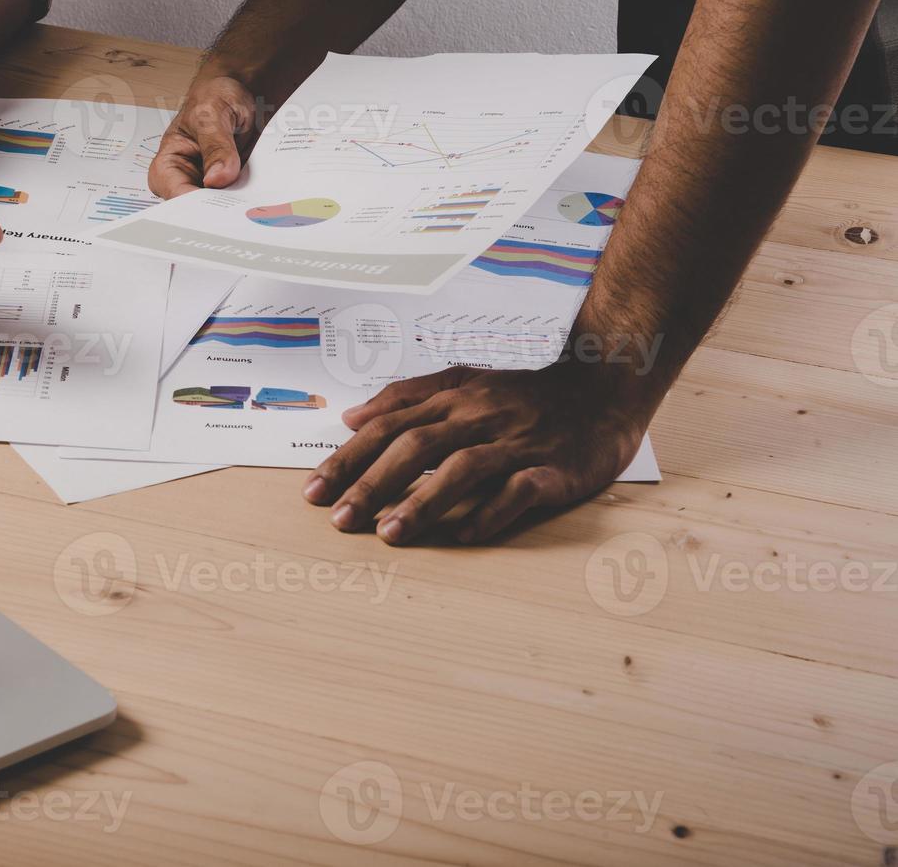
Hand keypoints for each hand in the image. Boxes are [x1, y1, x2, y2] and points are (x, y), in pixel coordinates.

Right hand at [148, 75, 260, 197]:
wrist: (244, 88)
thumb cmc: (216, 94)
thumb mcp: (213, 115)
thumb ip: (215, 146)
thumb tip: (216, 178)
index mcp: (170, 163)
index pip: (175, 193)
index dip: (193, 204)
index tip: (216, 205)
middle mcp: (189, 178)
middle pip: (199, 209)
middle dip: (220, 209)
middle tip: (241, 205)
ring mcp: (214, 184)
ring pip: (223, 208)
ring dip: (240, 205)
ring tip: (255, 199)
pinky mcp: (234, 184)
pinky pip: (242, 199)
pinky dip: (253, 197)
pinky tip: (263, 193)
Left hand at [303, 362, 652, 544]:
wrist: (602, 389)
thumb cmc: (524, 394)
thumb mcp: (462, 382)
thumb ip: (406, 397)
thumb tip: (351, 416)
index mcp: (452, 398)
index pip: (389, 427)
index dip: (349, 458)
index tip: (314, 492)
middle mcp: (479, 416)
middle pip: (417, 447)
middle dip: (373, 483)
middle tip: (340, 519)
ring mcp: (517, 442)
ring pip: (463, 468)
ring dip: (423, 502)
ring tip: (389, 533)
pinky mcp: (553, 468)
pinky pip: (519, 490)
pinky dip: (491, 511)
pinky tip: (464, 534)